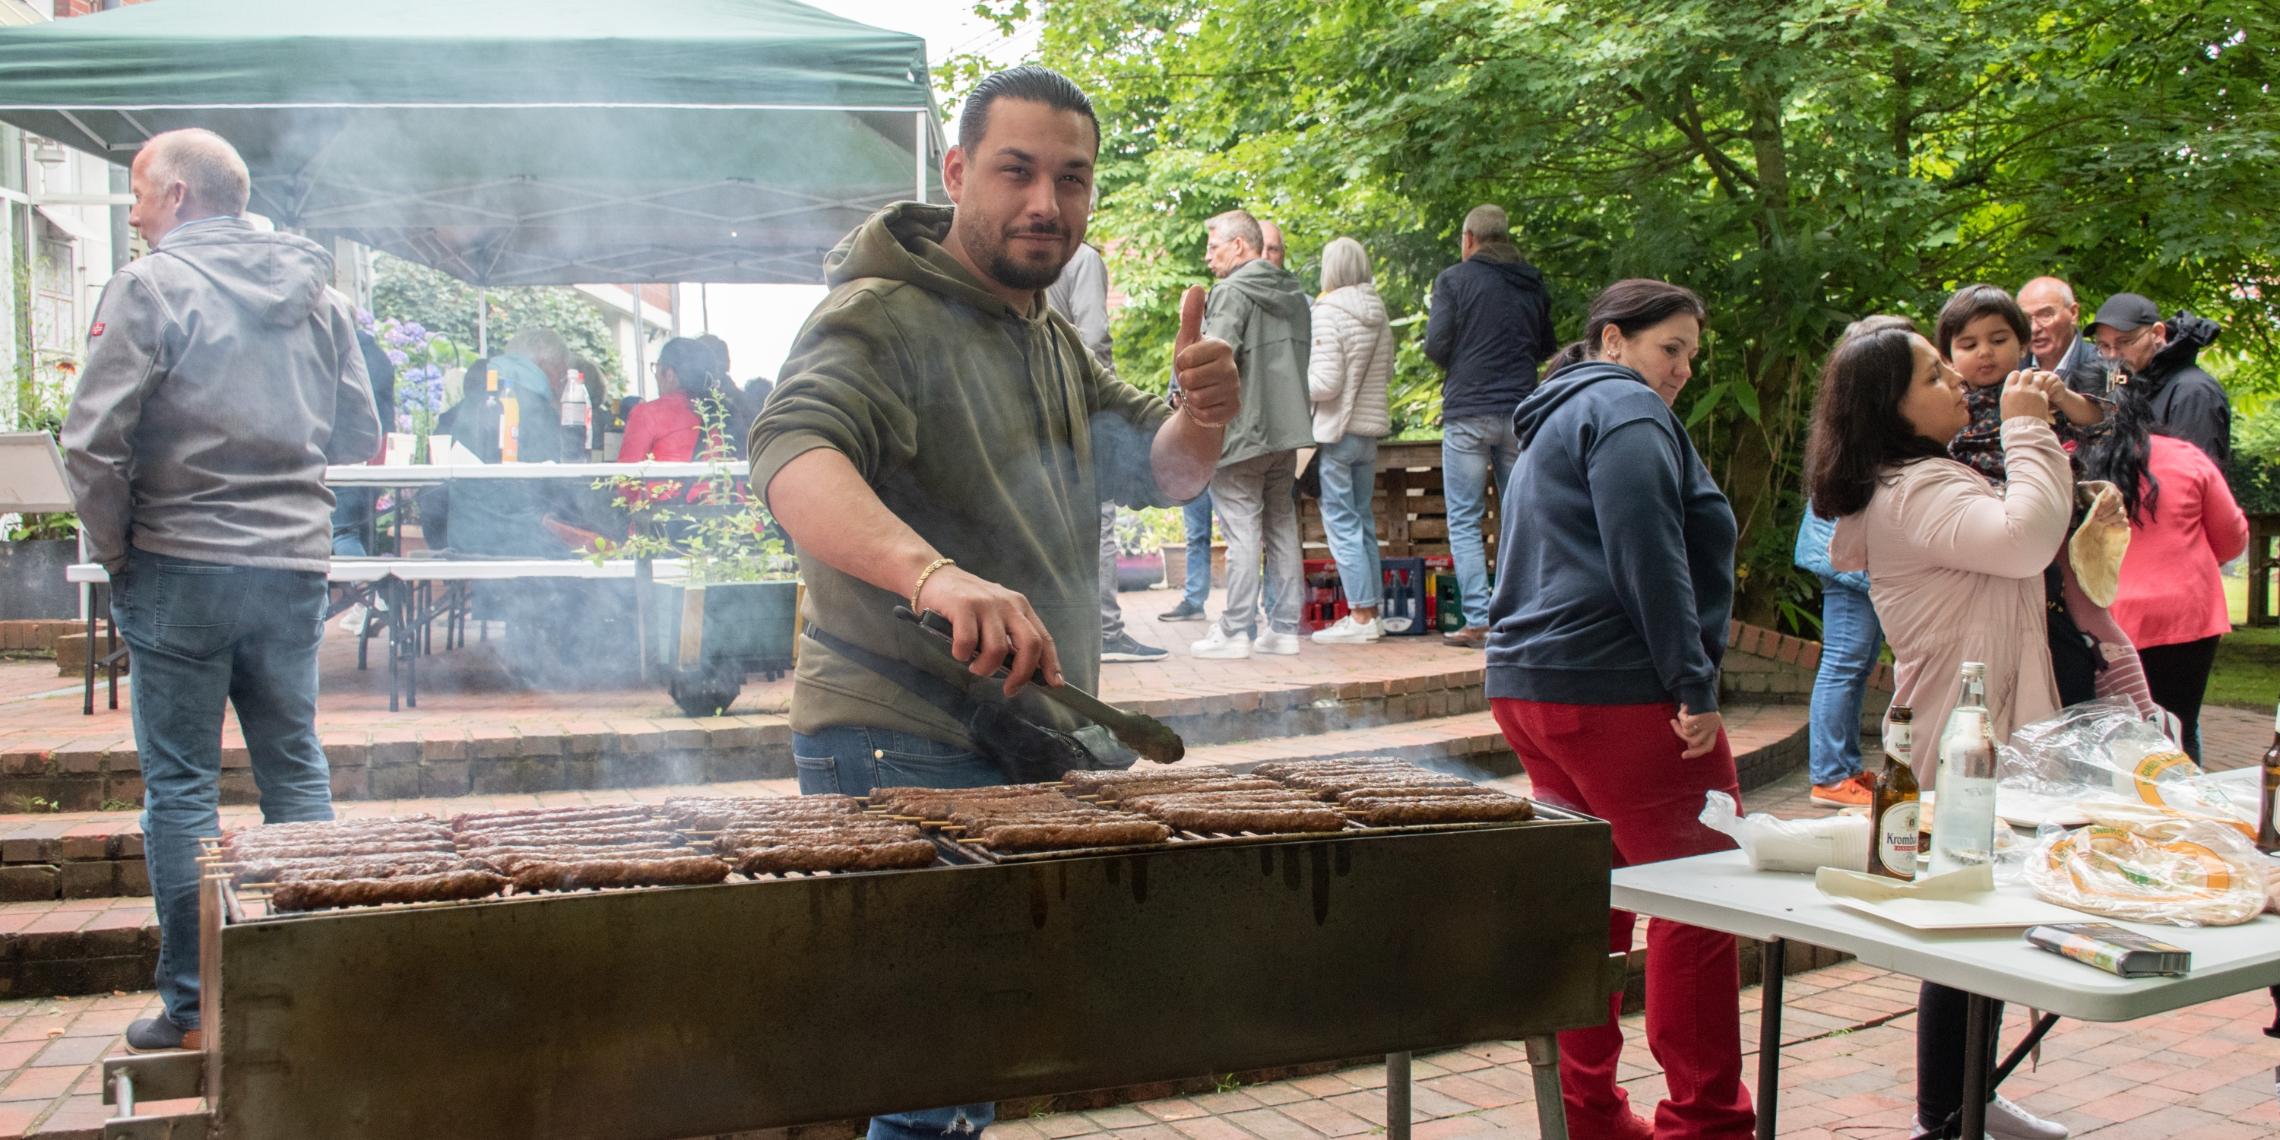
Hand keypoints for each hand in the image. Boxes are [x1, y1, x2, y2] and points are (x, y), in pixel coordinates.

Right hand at [917, 566, 1062, 696]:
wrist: (934, 576)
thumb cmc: (966, 602)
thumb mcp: (996, 614)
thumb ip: (1009, 636)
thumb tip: (1023, 670)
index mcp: (1020, 607)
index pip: (1043, 637)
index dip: (1051, 663)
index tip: (1054, 683)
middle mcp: (1008, 604)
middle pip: (1030, 644)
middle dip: (1022, 674)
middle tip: (1010, 689)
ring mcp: (986, 604)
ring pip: (997, 649)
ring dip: (986, 668)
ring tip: (975, 667)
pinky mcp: (963, 606)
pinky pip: (968, 642)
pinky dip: (963, 655)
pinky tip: (959, 653)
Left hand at [1171, 285, 1239, 427]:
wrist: (1202, 396)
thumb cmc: (1193, 365)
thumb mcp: (1187, 340)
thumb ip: (1191, 315)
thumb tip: (1196, 286)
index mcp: (1221, 347)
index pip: (1184, 359)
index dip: (1180, 364)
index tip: (1189, 363)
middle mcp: (1232, 368)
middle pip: (1189, 380)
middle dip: (1185, 383)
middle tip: (1194, 380)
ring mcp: (1235, 390)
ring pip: (1197, 399)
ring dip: (1192, 398)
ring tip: (1200, 392)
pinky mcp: (1233, 410)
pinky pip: (1205, 415)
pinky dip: (1200, 413)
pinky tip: (1207, 405)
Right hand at [1670, 705, 1723, 759]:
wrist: (1702, 685)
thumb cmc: (1699, 700)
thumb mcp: (1700, 717)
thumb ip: (1697, 729)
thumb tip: (1689, 744)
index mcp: (1714, 727)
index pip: (1708, 746)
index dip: (1696, 753)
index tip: (1683, 755)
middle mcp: (1713, 726)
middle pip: (1695, 742)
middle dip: (1680, 734)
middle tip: (1672, 723)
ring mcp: (1708, 722)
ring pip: (1688, 733)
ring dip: (1681, 723)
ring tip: (1682, 711)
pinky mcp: (1702, 716)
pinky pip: (1686, 724)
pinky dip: (1682, 716)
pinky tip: (1685, 706)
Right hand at [1999, 369, 2052, 422]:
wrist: (2023, 430)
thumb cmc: (2011, 420)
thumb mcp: (2005, 405)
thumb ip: (2010, 393)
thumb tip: (2013, 387)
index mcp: (2008, 391)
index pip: (2014, 374)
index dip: (2017, 376)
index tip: (2019, 380)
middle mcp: (2020, 389)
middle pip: (2027, 372)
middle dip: (2029, 376)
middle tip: (2029, 382)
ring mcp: (2033, 392)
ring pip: (2038, 378)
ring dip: (2038, 382)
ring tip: (2036, 389)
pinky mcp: (2042, 397)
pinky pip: (2044, 390)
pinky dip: (2042, 394)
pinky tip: (2039, 400)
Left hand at [2085, 483, 2125, 529]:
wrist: (2086, 497)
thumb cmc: (2085, 491)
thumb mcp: (2084, 490)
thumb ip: (2090, 496)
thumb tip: (2096, 506)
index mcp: (2111, 488)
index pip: (2113, 496)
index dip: (2106, 504)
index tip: (2097, 511)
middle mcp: (2118, 497)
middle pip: (2117, 506)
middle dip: (2107, 512)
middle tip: (2097, 517)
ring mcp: (2120, 507)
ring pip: (2122, 514)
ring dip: (2111, 519)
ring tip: (2100, 521)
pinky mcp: (2119, 516)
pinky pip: (2124, 522)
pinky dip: (2119, 525)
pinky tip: (2110, 526)